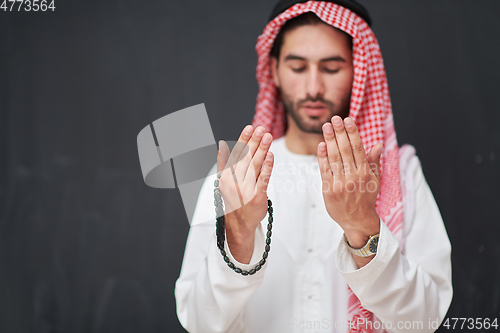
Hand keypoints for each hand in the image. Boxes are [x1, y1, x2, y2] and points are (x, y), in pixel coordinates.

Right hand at [217, 125, 273, 262]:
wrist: (239, 224)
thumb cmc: (234, 199)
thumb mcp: (224, 182)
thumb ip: (225, 164)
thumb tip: (223, 146)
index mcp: (225, 176)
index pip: (235, 153)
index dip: (243, 139)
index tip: (249, 127)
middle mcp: (234, 181)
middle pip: (245, 157)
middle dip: (254, 141)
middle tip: (262, 128)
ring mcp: (245, 188)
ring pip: (254, 165)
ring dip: (262, 149)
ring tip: (268, 136)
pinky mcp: (256, 196)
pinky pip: (263, 178)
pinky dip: (267, 166)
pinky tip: (271, 155)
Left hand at [317, 116, 382, 248]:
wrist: (357, 220)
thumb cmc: (366, 197)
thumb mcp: (375, 180)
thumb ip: (374, 161)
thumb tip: (378, 144)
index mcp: (366, 172)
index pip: (358, 148)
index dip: (352, 132)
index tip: (347, 120)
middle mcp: (354, 176)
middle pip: (345, 150)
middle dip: (339, 132)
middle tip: (334, 118)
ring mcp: (340, 183)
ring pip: (334, 157)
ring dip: (330, 140)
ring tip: (326, 126)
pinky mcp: (329, 189)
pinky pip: (325, 170)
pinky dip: (322, 157)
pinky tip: (321, 145)